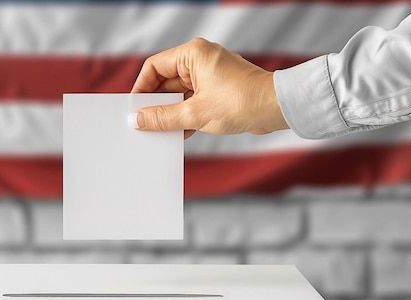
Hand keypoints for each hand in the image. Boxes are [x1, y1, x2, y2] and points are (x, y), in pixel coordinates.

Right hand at [130, 38, 288, 138]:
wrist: (277, 108)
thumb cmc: (242, 101)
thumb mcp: (195, 113)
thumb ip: (163, 117)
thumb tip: (138, 119)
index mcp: (193, 54)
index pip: (154, 67)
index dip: (141, 88)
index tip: (134, 108)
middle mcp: (200, 60)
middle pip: (165, 81)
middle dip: (155, 103)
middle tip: (144, 123)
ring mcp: (209, 75)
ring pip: (179, 94)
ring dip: (170, 112)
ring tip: (160, 131)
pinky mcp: (217, 90)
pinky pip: (192, 101)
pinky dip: (184, 115)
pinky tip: (179, 133)